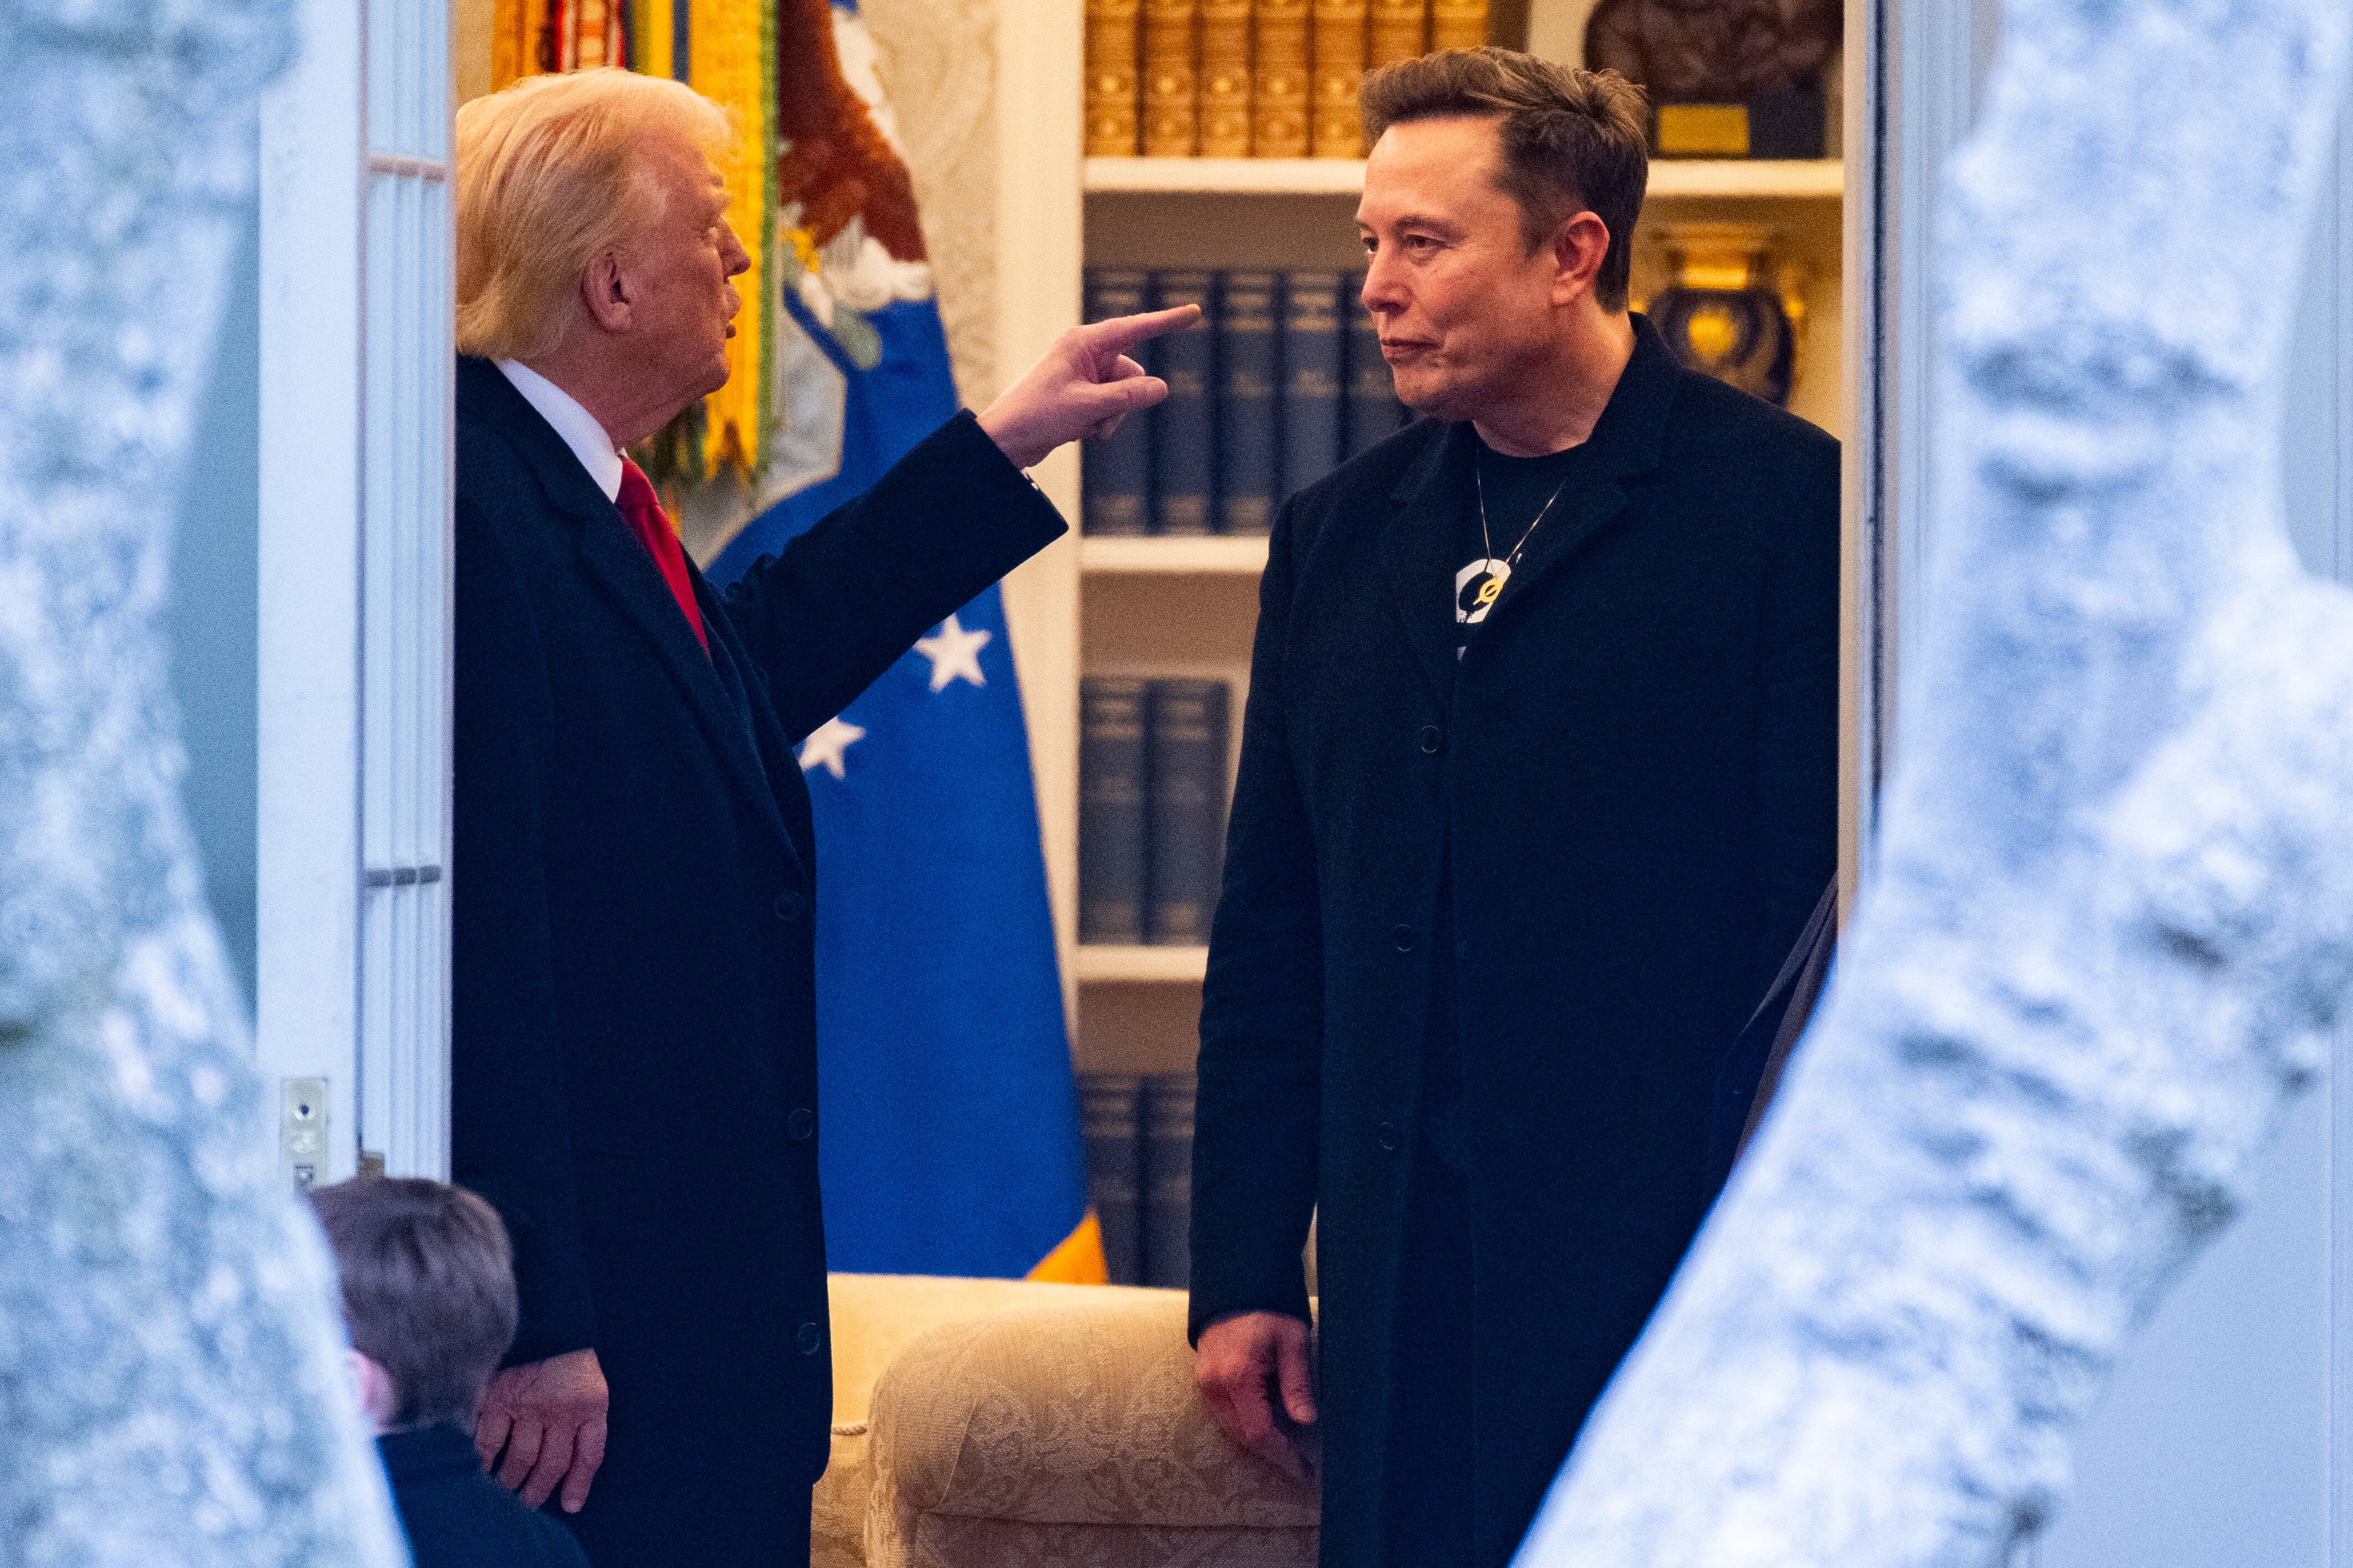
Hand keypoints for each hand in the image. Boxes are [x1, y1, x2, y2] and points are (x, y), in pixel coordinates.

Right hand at [475, 1347, 608, 1512]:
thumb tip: (571, 1470)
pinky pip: (490, 1443)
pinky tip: (482, 1470)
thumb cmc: (565, 1352)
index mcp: (591, 1403)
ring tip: (506, 1490)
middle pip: (551, 1465)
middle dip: (538, 1490)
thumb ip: (585, 1419)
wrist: (539, 1313)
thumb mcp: (589, 1382)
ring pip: (522, 1459)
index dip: (579, 1483)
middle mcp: (562, 1409)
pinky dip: (485, 1461)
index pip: (589, 1454)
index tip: (570, 1506)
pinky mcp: (498, 1398)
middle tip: (527, 1502)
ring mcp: (529, 1405)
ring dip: (512, 1480)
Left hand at [977, 303, 1201, 469]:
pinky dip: (1103, 421)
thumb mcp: (1087, 406)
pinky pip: (1111, 406)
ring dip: (1112, 416)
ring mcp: (1085, 375)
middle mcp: (1086, 354)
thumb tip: (1161, 388)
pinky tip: (1082, 431)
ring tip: (1088, 428)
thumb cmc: (1037, 414)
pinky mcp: (1083, 395)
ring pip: (1125, 393)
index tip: (1195, 312)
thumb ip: (1127, 396)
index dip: (1167, 321)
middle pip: (1132, 372)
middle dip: (1125, 400)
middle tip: (1102, 419)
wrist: (1007, 440)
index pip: (1135, 328)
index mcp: (1083, 342)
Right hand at [1195, 1311, 1317, 1481]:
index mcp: (1237, 1377)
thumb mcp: (1292, 1341)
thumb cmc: (1267, 1307)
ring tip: (1286, 1451)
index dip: (1282, 1454)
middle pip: (1242, 1436)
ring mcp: (1205, 1382)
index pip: (1258, 1432)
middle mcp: (1215, 1384)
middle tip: (1300, 1465)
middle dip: (1272, 1454)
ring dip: (1257, 1442)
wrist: (1235, 1282)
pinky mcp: (1203, 1378)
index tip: (1304, 1467)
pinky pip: (1223, 1414)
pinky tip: (1264, 1429)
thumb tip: (1306, 1419)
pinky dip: (1243, 1426)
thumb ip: (1297, 1382)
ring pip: (1230, 1429)